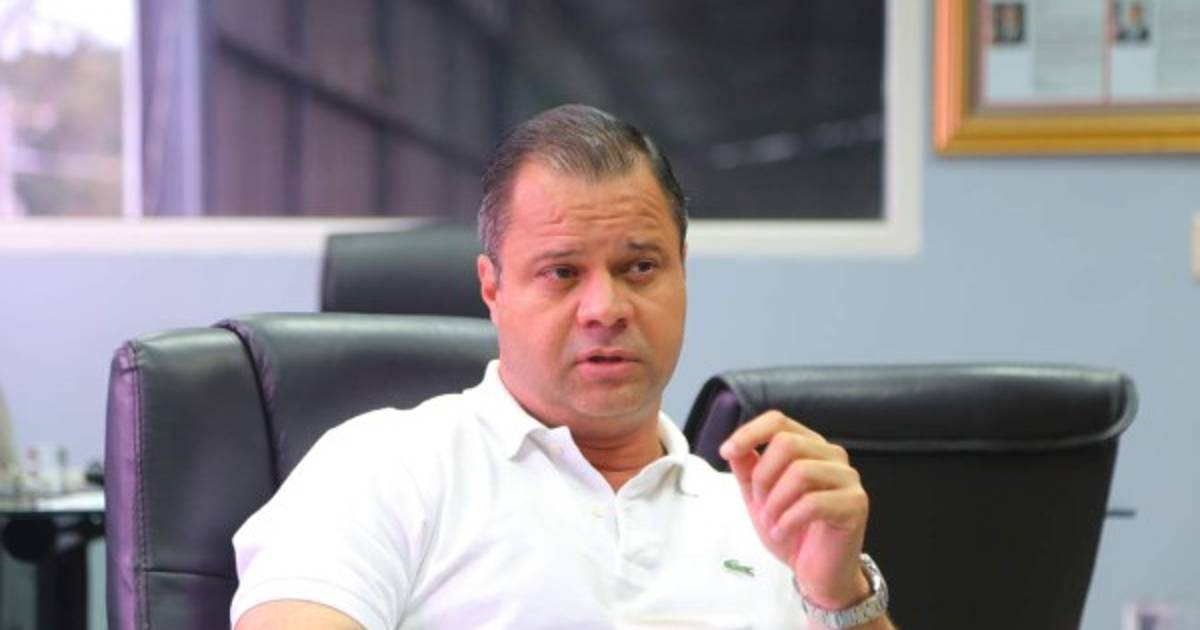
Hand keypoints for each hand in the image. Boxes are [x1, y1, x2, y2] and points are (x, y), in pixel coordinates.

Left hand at [719, 410, 871, 609]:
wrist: (818, 572)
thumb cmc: (791, 531)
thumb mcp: (759, 497)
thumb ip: (747, 469)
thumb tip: (733, 446)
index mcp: (810, 447)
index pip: (779, 421)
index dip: (750, 432)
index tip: (727, 452)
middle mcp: (832, 456)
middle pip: (787, 443)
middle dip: (763, 477)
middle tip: (761, 505)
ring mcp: (848, 479)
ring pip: (801, 472)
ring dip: (775, 502)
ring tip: (773, 522)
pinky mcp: (856, 504)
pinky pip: (813, 503)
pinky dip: (788, 520)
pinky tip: (784, 532)